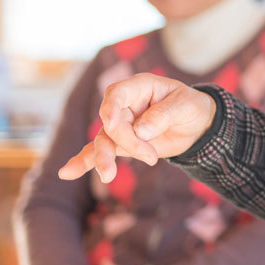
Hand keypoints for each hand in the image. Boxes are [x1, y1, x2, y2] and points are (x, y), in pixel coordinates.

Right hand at [58, 73, 216, 182]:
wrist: (197, 124)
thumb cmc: (192, 107)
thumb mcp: (185, 106)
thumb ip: (163, 115)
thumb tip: (141, 131)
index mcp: (139, 87)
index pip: (116, 93)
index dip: (110, 108)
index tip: (111, 123)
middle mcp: (125, 105)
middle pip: (111, 123)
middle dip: (125, 142)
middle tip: (151, 157)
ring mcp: (121, 125)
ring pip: (103, 141)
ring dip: (103, 158)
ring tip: (107, 176)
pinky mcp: (122, 143)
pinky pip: (100, 151)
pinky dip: (85, 162)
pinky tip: (67, 172)